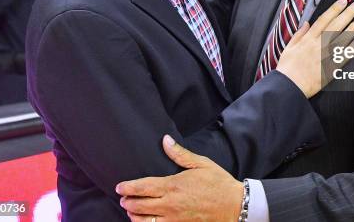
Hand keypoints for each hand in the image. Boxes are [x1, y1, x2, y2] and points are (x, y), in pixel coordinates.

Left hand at [117, 135, 242, 221]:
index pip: (143, 187)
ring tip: (131, 211)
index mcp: (173, 185)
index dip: (128, 187)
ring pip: (144, 221)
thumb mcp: (201, 163)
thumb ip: (180, 154)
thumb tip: (165, 140)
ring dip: (134, 216)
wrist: (234, 205)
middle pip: (139, 205)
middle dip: (127, 202)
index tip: (120, 187)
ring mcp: (173, 219)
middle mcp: (169, 204)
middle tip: (123, 198)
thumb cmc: (218, 182)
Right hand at [276, 0, 353, 97]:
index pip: (323, 20)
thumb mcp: (288, 47)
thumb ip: (298, 34)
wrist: (288, 86)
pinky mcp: (330, 69)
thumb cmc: (287, 68)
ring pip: (342, 39)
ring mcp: (325, 57)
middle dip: (347, 14)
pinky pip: (344, 57)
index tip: (343, 1)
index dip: (334, 9)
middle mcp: (317, 45)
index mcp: (307, 39)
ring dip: (353, 28)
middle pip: (335, 26)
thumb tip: (306, 23)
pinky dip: (353, 49)